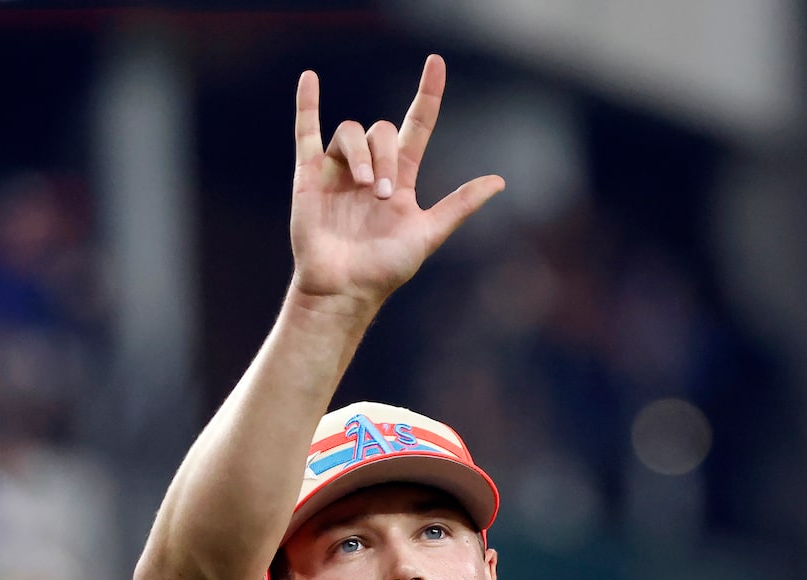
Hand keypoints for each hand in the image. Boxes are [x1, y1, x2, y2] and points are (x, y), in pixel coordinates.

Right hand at [289, 56, 503, 309]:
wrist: (344, 289)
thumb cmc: (385, 269)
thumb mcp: (429, 234)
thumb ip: (460, 206)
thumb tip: (500, 181)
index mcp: (401, 178)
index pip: (418, 126)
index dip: (428, 95)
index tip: (436, 63)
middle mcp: (371, 168)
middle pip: (383, 131)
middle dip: (386, 156)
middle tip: (384, 194)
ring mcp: (339, 170)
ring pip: (352, 132)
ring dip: (362, 153)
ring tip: (364, 185)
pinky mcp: (310, 176)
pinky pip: (306, 132)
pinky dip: (306, 105)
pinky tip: (310, 78)